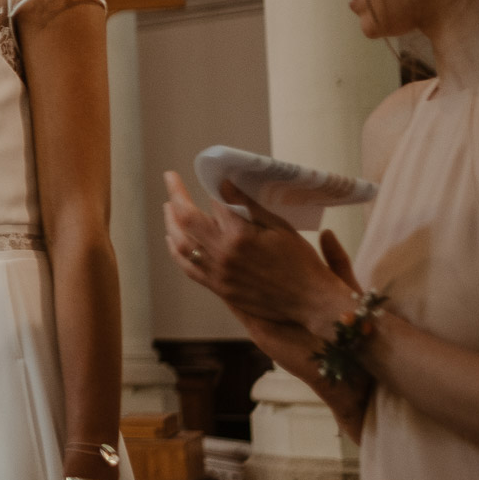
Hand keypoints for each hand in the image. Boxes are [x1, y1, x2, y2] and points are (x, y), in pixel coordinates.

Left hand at [163, 171, 350, 332]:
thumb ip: (248, 206)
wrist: (309, 301)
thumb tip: (225, 184)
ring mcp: (217, 272)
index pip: (213, 203)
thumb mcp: (279, 227)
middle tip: (171, 180)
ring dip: (170, 222)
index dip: (209, 187)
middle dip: (176, 196)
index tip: (209, 178)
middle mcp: (222, 253)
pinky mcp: (218, 287)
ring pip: (180, 244)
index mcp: (239, 235)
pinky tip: (172, 239)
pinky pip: (187, 267)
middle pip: (186, 220)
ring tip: (169, 207)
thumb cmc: (300, 261)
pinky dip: (175, 251)